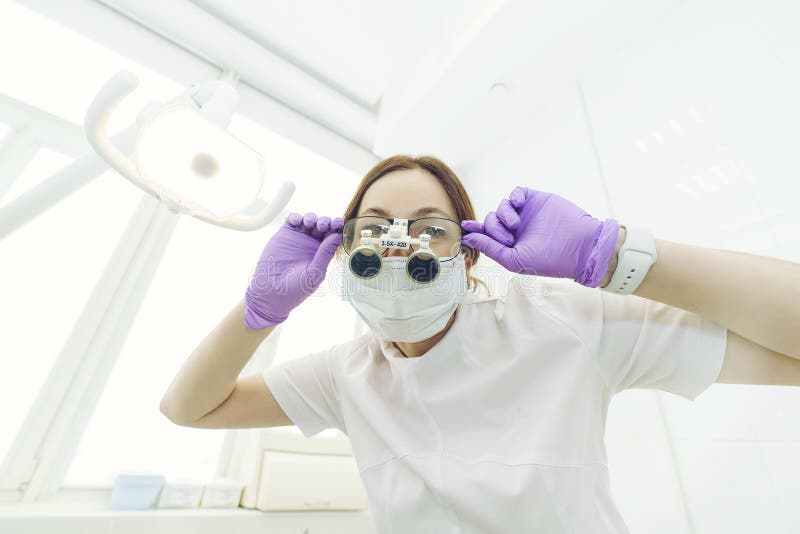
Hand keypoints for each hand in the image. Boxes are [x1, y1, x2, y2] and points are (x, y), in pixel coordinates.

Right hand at [244, 212, 342, 328]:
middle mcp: (311, 244)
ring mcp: (298, 238)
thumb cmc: (295, 289)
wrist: (271, 293)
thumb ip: (325, 254)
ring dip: (312, 218)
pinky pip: (292, 220)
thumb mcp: (314, 273)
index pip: (333, 236)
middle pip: (323, 225)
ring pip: (308, 220)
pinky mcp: (284, 235)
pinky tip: (298, 222)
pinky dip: (296, 217)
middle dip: (325, 221)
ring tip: (311, 224)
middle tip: (323, 225)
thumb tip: (338, 235)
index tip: (339, 223)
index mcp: (322, 253)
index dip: (337, 228)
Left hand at [461, 187, 619, 286]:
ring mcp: (526, 213)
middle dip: (492, 228)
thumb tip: (468, 239)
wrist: (579, 246)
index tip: (464, 227)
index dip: (474, 230)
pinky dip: (514, 197)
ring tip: (516, 226)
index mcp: (510, 244)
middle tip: (508, 238)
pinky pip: (516, 192)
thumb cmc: (549, 259)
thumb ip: (490, 248)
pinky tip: (519, 204)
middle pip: (491, 220)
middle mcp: (516, 228)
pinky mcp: (536, 200)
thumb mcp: (514, 259)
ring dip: (502, 215)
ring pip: (501, 206)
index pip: (486, 234)